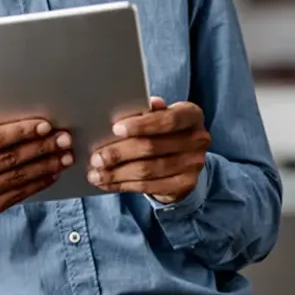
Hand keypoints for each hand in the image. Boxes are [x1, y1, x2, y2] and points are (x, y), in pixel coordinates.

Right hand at [0, 97, 74, 224]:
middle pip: (8, 159)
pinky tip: (52, 173)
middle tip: (63, 138)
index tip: (43, 125)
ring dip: (45, 166)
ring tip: (65, 155)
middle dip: (40, 147)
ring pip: (16, 178)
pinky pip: (16, 196)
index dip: (20, 132)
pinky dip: (37, 184)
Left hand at [86, 97, 209, 203]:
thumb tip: (130, 107)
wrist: (184, 158)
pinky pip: (149, 186)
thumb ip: (145, 112)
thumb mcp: (158, 116)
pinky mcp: (185, 185)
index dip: (141, 125)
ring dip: (117, 173)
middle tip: (96, 157)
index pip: (168, 120)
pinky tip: (108, 183)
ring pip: (147, 170)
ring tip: (96, 173)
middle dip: (119, 153)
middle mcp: (198, 139)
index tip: (115, 128)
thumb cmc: (163, 130)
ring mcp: (194, 164)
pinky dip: (124, 185)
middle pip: (152, 147)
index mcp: (191, 115)